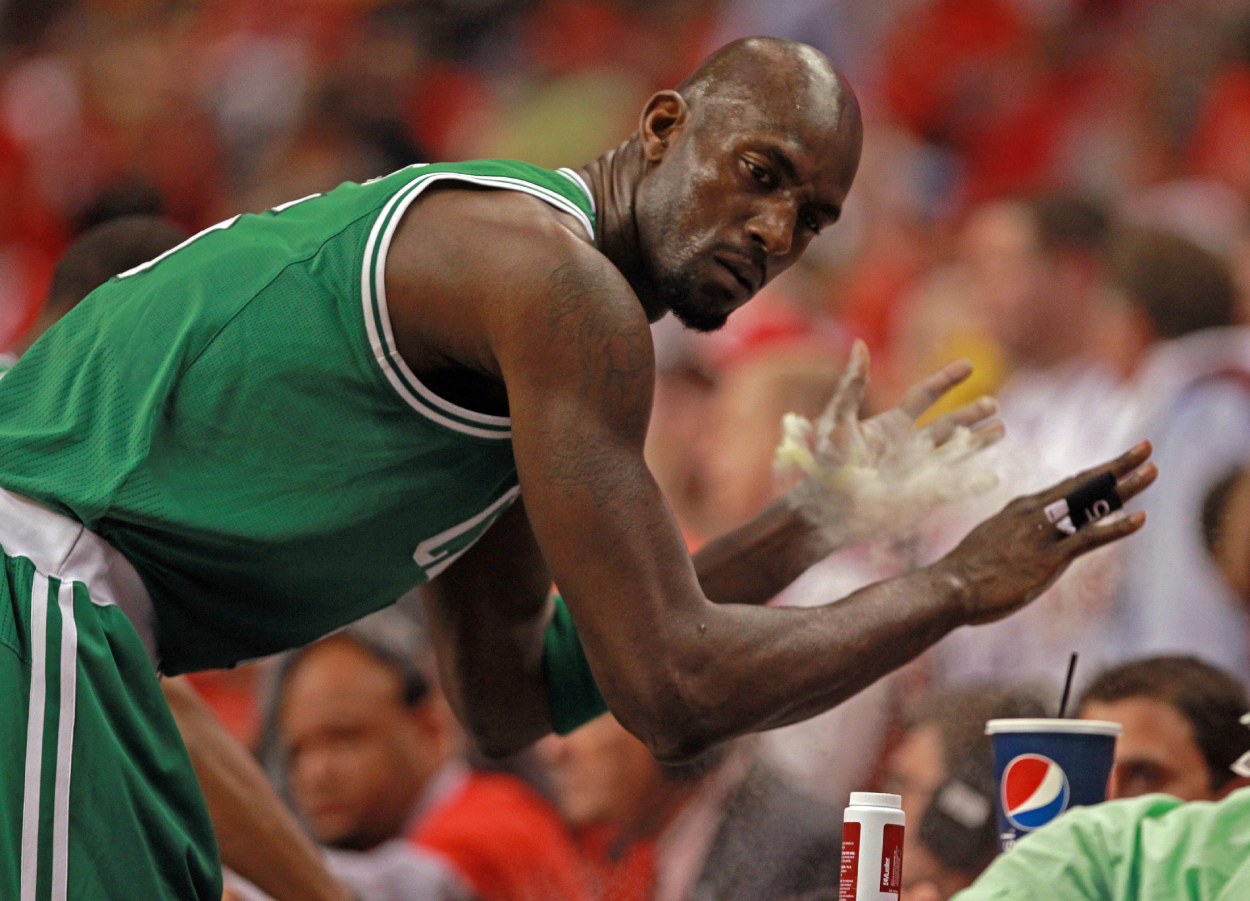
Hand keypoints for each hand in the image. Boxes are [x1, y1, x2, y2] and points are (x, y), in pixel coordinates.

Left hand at [777, 340, 1003, 545]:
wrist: (824, 515)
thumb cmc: (825, 468)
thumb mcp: (837, 423)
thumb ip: (851, 387)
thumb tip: (859, 345)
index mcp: (889, 426)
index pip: (924, 395)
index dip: (946, 380)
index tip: (968, 365)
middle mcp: (906, 447)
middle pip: (947, 424)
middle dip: (970, 413)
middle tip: (993, 403)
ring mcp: (917, 472)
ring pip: (955, 451)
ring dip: (978, 440)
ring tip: (1001, 428)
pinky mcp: (922, 498)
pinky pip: (955, 487)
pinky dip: (974, 481)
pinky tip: (993, 475)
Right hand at [937, 442, 1156, 625]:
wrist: (949, 587)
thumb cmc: (964, 572)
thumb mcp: (991, 544)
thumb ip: (1012, 537)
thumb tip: (1019, 541)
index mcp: (1022, 509)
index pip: (1068, 485)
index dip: (1096, 472)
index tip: (1118, 462)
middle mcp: (1035, 513)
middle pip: (1084, 483)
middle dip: (1117, 465)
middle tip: (1146, 447)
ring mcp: (1042, 533)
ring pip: (1091, 503)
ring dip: (1124, 486)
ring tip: (1152, 470)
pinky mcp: (1047, 557)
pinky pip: (1089, 539)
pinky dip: (1116, 527)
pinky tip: (1140, 518)